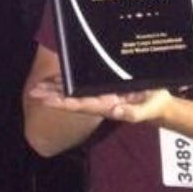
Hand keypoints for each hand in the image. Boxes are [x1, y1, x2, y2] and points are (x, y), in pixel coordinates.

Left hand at [28, 75, 175, 124]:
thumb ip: (134, 113)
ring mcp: (100, 96)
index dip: (64, 101)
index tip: (48, 100)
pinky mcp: (103, 89)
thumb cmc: (153, 106)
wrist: (158, 105)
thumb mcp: (148, 109)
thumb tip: (117, 112)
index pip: (82, 104)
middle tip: (34, 92)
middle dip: (53, 96)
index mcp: (107, 106)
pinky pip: (82, 86)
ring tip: (38, 87)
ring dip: (56, 90)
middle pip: (72, 99)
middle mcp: (100, 101)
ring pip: (74, 93)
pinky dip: (68, 82)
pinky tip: (56, 78)